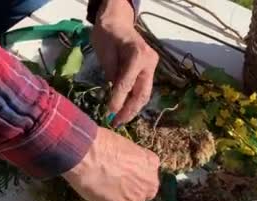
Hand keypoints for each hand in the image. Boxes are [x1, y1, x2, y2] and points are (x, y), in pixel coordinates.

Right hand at [62, 127, 159, 200]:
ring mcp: (135, 197)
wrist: (87, 155)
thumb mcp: (125, 146)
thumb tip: (123, 164)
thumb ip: (131, 159)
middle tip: (116, 184)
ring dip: (121, 197)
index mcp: (151, 163)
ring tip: (104, 187)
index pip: (149, 174)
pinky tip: (97, 191)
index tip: (126, 173)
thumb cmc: (103, 144)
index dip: (136, 175)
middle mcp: (148, 183)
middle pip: (144, 191)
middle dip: (133, 189)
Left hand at [91, 0, 158, 126]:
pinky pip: (142, 89)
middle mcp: (149, 62)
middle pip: (142, 93)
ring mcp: (151, 66)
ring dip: (133, 109)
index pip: (127, 84)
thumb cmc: (107, 35)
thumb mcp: (105, 54)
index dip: (118, 101)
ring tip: (119, 120)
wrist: (116, 22)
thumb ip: (112, 76)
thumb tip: (113, 99)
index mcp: (137, 55)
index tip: (108, 114)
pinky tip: (124, 110)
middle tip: (116, 123)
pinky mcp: (149, 70)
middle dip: (129, 111)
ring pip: (144, 94)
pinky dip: (134, 101)